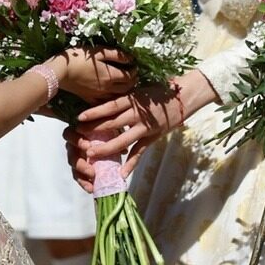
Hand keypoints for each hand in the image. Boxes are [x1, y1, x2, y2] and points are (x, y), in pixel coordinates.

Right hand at [50, 47, 134, 102]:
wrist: (60, 72)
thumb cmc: (78, 59)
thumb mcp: (98, 52)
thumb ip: (116, 54)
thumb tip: (130, 58)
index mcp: (111, 75)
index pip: (130, 76)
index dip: (134, 71)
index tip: (133, 66)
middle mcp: (108, 88)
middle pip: (127, 88)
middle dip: (132, 81)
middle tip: (131, 74)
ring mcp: (99, 95)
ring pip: (117, 97)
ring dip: (123, 91)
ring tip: (123, 83)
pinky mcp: (90, 99)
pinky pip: (105, 103)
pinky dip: (110, 100)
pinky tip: (110, 94)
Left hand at [70, 71, 218, 180]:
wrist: (185, 96)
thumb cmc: (161, 89)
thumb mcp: (140, 90)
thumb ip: (125, 98)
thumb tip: (106, 102)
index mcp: (133, 100)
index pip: (110, 106)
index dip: (94, 112)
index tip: (79, 117)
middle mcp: (138, 114)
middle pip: (112, 124)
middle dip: (94, 131)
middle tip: (78, 137)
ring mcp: (146, 127)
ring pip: (123, 140)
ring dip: (106, 148)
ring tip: (91, 155)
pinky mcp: (153, 137)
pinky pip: (140, 152)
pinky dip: (131, 164)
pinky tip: (121, 174)